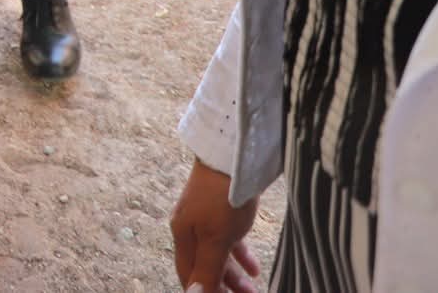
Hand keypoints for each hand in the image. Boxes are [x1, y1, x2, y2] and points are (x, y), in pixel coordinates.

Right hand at [169, 159, 262, 292]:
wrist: (232, 157)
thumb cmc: (221, 198)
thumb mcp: (216, 239)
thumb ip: (206, 268)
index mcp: (182, 236)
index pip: (187, 274)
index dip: (202, 292)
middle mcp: (190, 228)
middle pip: (204, 266)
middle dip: (222, 286)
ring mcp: (206, 217)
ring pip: (218, 255)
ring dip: (234, 275)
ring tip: (253, 290)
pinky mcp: (222, 209)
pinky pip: (229, 240)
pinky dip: (240, 255)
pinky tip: (254, 268)